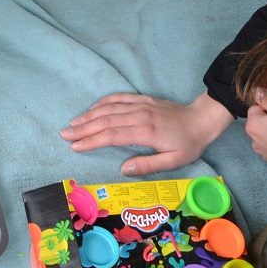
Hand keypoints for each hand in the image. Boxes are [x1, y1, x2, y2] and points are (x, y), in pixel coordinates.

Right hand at [60, 91, 233, 175]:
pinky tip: (92, 108)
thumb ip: (148, 165)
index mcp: (146, 132)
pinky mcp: (143, 100)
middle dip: (83, 128)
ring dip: (89, 116)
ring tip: (72, 123)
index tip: (75, 146)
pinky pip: (119, 98)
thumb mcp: (174, 161)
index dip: (91, 141)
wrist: (202, 120)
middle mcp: (140, 116)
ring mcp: (141, 105)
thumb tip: (123, 169)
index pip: (112, 135)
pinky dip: (104, 102)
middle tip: (64, 134)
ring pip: (109, 108)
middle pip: (105, 121)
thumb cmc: (189, 143)